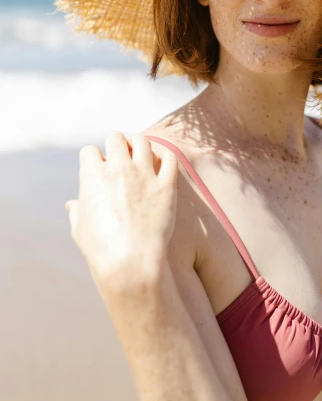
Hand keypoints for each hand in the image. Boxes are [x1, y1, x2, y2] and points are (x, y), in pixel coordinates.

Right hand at [65, 132, 177, 288]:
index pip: (89, 151)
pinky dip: (165, 158)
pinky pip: (170, 158)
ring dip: (140, 146)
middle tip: (121, 157)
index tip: (99, 170)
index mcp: (92, 175)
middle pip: (116, 138)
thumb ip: (77, 211)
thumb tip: (72, 205)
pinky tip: (162, 166)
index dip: (93, 160)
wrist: (130, 262)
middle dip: (116, 145)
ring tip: (142, 156)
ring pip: (143, 142)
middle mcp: (118, 168)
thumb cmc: (101, 250)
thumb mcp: (80, 230)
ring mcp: (144, 175)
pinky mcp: (166, 186)